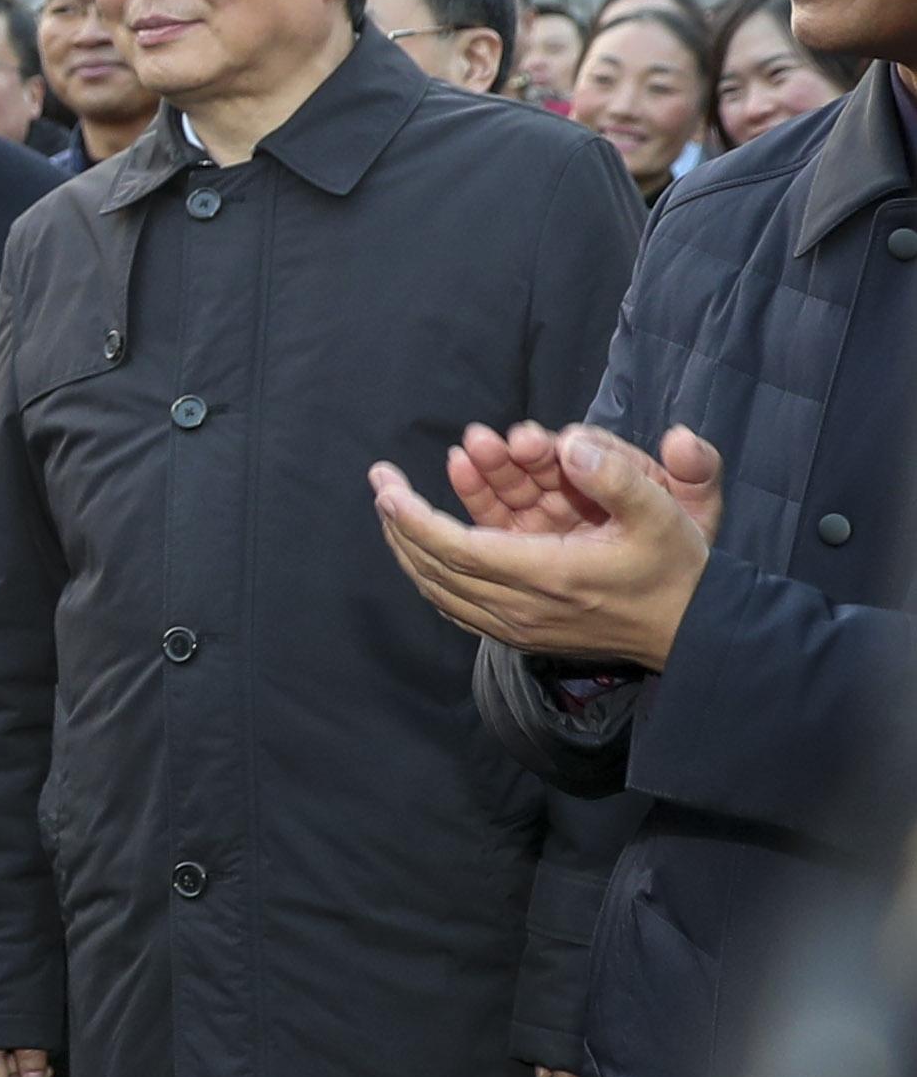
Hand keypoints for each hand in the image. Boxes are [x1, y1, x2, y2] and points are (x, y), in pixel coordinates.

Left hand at [370, 424, 720, 669]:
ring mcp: (517, 626)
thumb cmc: (676, 568)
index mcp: (549, 575)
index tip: (387, 486)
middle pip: (436, 568)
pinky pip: (455, 606)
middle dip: (400, 523)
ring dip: (409, 546)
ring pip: (439, 590)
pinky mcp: (520, 633)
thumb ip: (617, 476)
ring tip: (392, 506)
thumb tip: (570, 443)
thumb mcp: (663, 514)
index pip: (456, 548)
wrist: (694, 632)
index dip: (415, 518)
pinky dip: (430, 573)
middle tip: (382, 481)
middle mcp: (523, 607)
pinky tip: (419, 545)